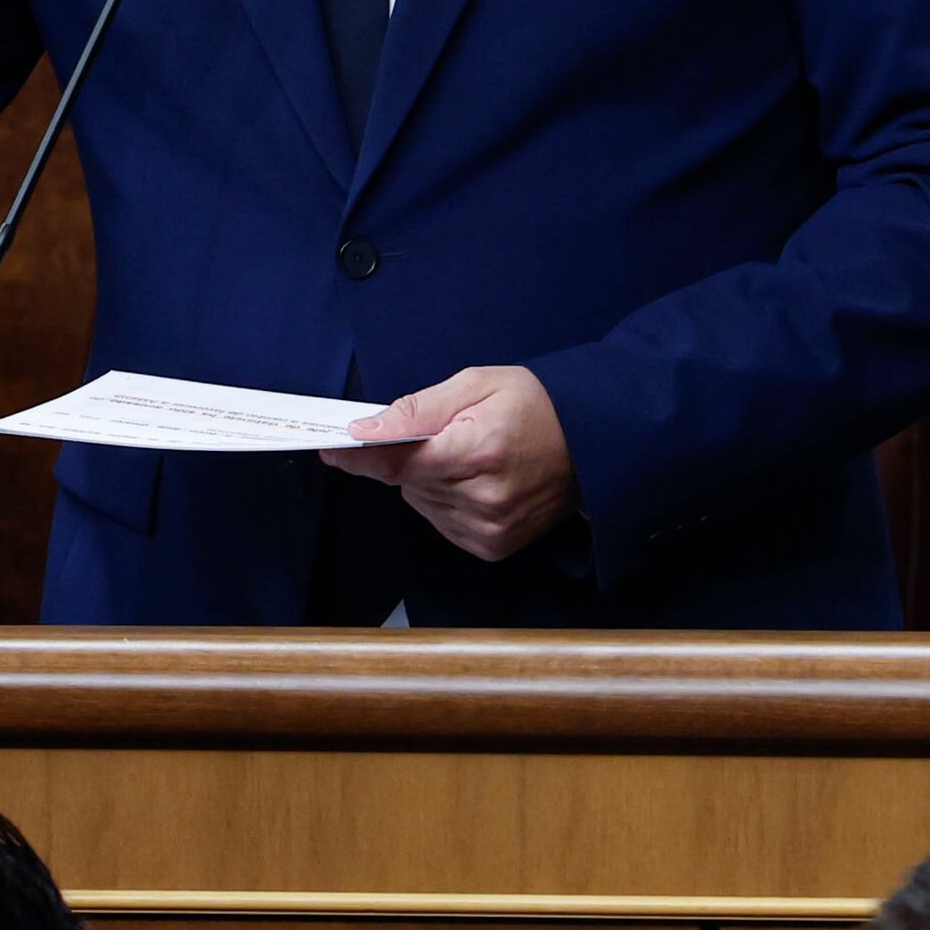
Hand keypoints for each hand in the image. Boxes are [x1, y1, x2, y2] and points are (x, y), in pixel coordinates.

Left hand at [324, 364, 576, 562]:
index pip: (396, 462)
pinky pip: (443, 523)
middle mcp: (482, 498)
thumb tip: (365, 430)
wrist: (595, 441)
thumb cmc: (536, 404)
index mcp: (477, 451)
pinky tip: (480, 485)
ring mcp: (489, 528)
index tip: (334, 447)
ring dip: (433, 482)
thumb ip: (418, 408)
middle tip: (451, 436)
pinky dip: (449, 503)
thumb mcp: (478, 383)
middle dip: (414, 458)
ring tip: (474, 460)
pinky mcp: (494, 546)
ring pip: (422, 503)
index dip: (360, 455)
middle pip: (406, 483)